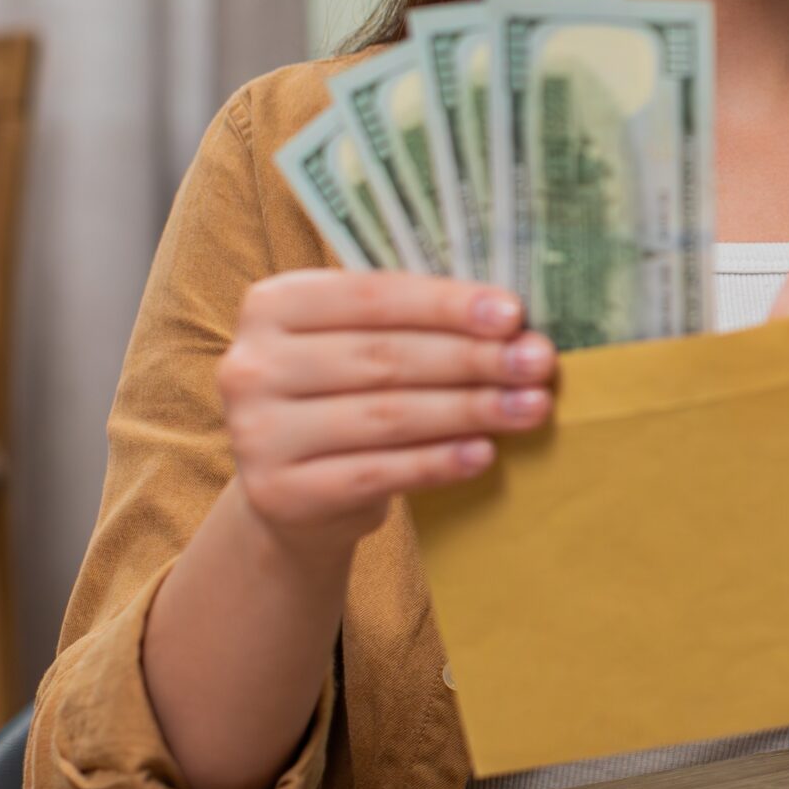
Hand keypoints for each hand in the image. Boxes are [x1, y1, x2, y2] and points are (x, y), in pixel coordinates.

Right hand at [217, 271, 554, 564]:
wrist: (295, 493)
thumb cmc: (346, 396)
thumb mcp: (360, 345)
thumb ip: (415, 322)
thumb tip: (513, 322)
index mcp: (272, 305)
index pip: (372, 296)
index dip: (447, 304)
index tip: (514, 314)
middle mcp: (250, 365)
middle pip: (385, 358)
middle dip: (472, 359)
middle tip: (538, 363)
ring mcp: (256, 433)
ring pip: (387, 415)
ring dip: (470, 409)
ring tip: (531, 407)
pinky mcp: (278, 493)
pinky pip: (377, 472)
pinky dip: (438, 462)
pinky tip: (485, 453)